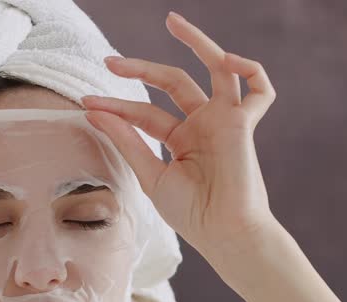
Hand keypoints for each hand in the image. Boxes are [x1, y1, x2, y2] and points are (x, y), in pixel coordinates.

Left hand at [82, 11, 276, 261]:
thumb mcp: (150, 175)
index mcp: (181, 140)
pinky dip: (249, 68)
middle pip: (172, 82)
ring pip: (216, 69)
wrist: (223, 234)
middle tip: (109, 61)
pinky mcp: (243, 123)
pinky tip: (226, 59)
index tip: (86, 102)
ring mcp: (224, 121)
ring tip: (172, 20)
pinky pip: (259, 89)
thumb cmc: (191, 214)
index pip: (144, 112)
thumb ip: (126, 140)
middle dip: (141, 69)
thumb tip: (94, 110)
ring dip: (198, 42)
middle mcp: (203, 125)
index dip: (115, 106)